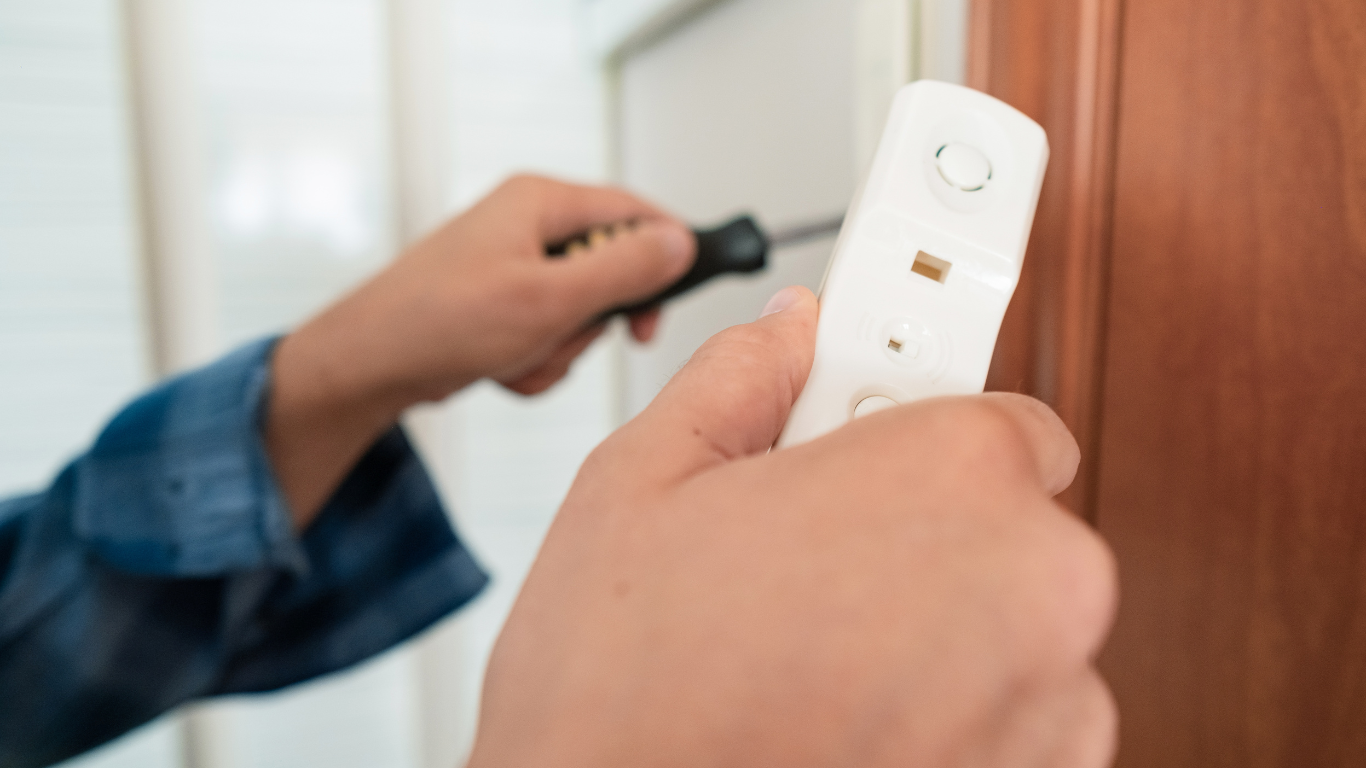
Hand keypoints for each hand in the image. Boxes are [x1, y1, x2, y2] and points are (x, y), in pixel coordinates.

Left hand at [267, 175, 694, 524]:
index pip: (634, 211)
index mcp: (540, 202)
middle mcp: (528, 225)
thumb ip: (624, 269)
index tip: (676, 294)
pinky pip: (548, 334)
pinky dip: (534, 360)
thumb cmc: (437, 322)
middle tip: (577, 336)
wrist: (367, 366)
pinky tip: (500, 366)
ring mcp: (513, 266)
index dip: (667, 252)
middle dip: (596, 319)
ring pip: (581, 312)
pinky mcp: (501, 304)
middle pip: (612, 268)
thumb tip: (679, 243)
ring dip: (560, 347)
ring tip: (518, 354)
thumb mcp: (550, 298)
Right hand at [470, 286, 1117, 767]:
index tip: (883, 431)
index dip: (916, 428)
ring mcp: (1050, 704)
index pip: (998, 410)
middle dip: (916, 528)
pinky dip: (952, 711)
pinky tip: (840, 712)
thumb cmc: (619, 704)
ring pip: (1009, 623)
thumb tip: (782, 334)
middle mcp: (1034, 588)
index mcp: (949, 476)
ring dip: (936, 627)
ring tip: (810, 652)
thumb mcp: (640, 486)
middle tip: (810, 556)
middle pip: (1004, 518)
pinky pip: (1016, 713)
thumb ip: (736, 381)